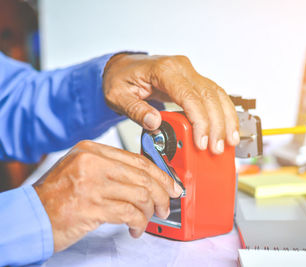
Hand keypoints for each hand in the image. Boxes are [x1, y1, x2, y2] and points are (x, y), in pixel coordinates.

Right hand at [34, 140, 182, 251]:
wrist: (30, 217)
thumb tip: (146, 179)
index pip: (138, 160)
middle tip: (166, 205)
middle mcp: (92, 162)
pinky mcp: (91, 207)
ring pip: (140, 195)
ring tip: (147, 220)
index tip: (171, 185)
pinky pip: (129, 213)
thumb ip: (111, 169)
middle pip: (143, 177)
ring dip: (150, 212)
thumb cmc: (57, 197)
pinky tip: (135, 229)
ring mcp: (91, 183)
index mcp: (92, 150)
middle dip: (162, 194)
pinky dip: (138, 223)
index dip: (160, 174)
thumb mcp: (83, 170)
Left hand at [102, 54, 239, 153]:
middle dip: (217, 125)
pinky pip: (215, 95)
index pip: (190, 96)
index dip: (200, 121)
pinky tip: (227, 128)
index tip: (202, 142)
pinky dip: (223, 113)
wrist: (121, 67)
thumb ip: (136, 111)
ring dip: (226, 119)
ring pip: (218, 94)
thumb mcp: (118, 96)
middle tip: (217, 148)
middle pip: (209, 96)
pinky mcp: (194, 81)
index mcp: (164, 70)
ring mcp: (190, 73)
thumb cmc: (120, 79)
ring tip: (229, 141)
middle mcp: (181, 68)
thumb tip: (155, 123)